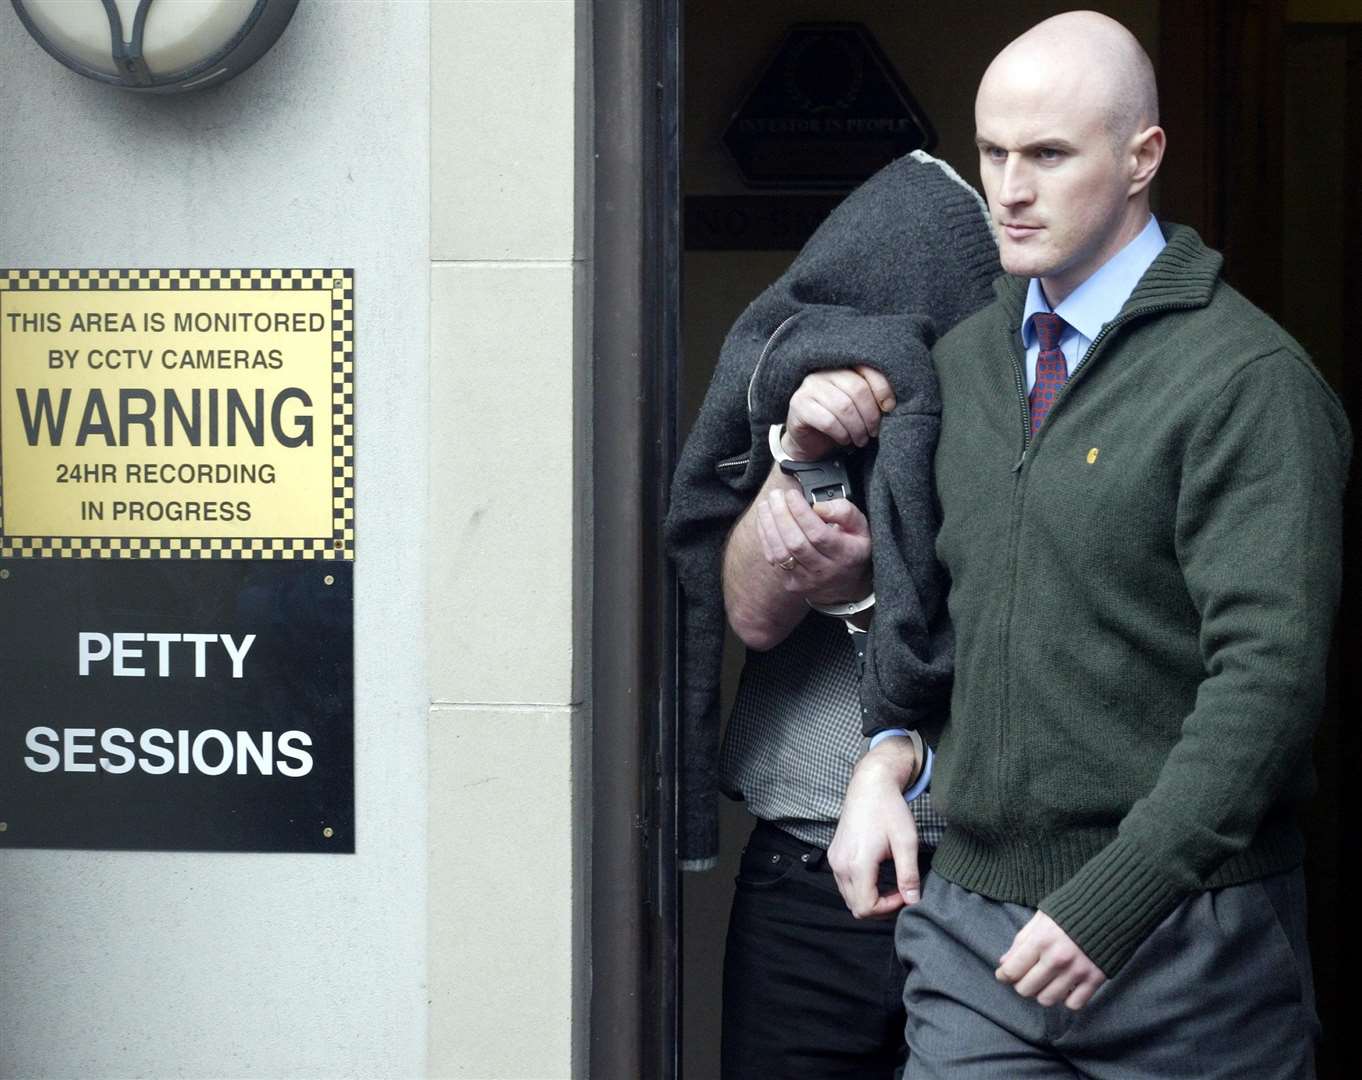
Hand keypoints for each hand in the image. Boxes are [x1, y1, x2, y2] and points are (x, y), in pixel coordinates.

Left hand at [754, 488, 870, 604]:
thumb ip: (844, 511)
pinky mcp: (791, 583)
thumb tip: (818, 506)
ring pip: (781, 553)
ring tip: (766, 504)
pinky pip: (773, 558)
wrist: (847, 583)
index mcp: (845, 554)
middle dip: (781, 515)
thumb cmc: (852, 548)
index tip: (792, 494)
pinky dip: (766, 537)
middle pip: (796, 543)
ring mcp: (807, 580)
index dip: (801, 512)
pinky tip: (765, 520)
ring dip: (769, 525)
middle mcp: (825, 570)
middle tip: (776, 495)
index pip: (818, 534)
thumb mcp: (861, 527)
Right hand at [783, 366, 895, 460]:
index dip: (882, 388)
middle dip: (870, 415)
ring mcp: (809, 387)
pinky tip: (844, 439)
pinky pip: (828, 420)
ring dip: (857, 428)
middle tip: (873, 431)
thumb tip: (889, 403)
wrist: (808, 440)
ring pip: (843, 406)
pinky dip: (841, 433)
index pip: (867, 368)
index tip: (889, 408)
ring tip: (861, 439)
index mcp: (841, 366)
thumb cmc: (838, 420)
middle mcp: (823, 372)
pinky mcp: (798, 404)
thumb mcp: (858, 407)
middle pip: (857, 389)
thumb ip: (871, 397)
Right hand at [828, 738, 920, 917]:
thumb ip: (908, 875)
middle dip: (880, 907)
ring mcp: (834, 859)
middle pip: (855, 907)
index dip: (889, 908)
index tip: (905, 893)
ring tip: (891, 884)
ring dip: (869, 899)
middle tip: (900, 892)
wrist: (870, 785)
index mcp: (857, 863)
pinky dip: (860, 888)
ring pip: (848, 897)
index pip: (866, 907)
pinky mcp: (834, 854)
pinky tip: (877, 875)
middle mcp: (840, 864)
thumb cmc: (889, 810)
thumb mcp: (906, 842)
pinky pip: (844, 883)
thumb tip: (913, 901)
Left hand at [996, 911, 1106, 1009]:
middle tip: (1026, 977)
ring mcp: (1077, 971)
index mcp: (1041, 940)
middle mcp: (1057, 958)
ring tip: (1046, 981)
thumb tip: (1004, 963)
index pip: (1012, 970)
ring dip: (1043, 993)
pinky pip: (1073, 1004)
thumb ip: (1021, 941)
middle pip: (1027, 989)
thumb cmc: (1070, 911)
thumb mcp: (1041, 919)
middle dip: (1021, 985)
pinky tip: (1066, 987)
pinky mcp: (1095, 979)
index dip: (1003, 975)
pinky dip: (1066, 999)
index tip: (1003, 975)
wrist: (1110, 908)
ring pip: (1048, 1000)